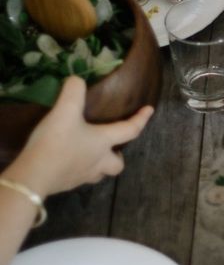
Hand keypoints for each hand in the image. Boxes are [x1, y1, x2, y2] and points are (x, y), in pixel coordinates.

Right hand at [10, 77, 153, 197]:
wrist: (32, 177)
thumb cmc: (55, 143)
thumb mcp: (65, 110)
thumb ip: (73, 90)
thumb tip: (77, 80)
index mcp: (103, 143)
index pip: (130, 130)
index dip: (141, 119)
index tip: (150, 110)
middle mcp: (97, 162)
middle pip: (117, 165)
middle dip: (118, 155)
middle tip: (111, 144)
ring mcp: (81, 176)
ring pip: (99, 173)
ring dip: (99, 164)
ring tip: (90, 151)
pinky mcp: (65, 184)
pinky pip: (79, 177)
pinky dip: (79, 168)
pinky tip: (68, 158)